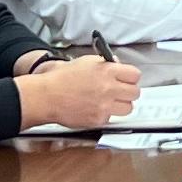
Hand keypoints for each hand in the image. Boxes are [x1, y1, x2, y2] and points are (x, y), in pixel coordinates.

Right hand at [19, 56, 142, 130]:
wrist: (46, 96)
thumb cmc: (62, 78)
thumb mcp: (86, 62)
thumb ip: (105, 63)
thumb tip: (118, 66)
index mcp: (107, 71)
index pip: (135, 75)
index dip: (131, 77)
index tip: (127, 79)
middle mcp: (109, 88)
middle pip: (135, 92)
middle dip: (128, 91)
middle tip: (120, 92)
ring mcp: (104, 105)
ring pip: (128, 108)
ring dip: (121, 105)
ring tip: (110, 102)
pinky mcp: (98, 120)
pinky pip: (112, 118)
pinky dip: (106, 115)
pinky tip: (96, 109)